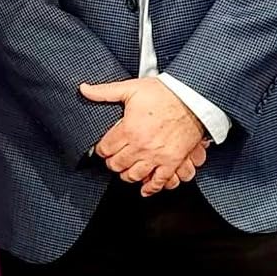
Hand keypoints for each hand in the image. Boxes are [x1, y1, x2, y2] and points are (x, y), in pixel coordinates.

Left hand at [80, 78, 209, 196]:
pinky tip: (144, 187)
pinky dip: (150, 187)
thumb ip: (105, 91)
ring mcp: (157, 156)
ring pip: (134, 175)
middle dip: (112, 162)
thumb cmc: (164, 93)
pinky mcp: (172, 161)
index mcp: (129, 129)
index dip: (101, 149)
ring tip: (125, 169)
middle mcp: (141, 146)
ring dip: (126, 174)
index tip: (103, 148)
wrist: (192, 99)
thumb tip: (84, 89)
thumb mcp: (131, 88)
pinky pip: (158, 181)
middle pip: (117, 164)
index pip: (106, 148)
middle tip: (113, 158)